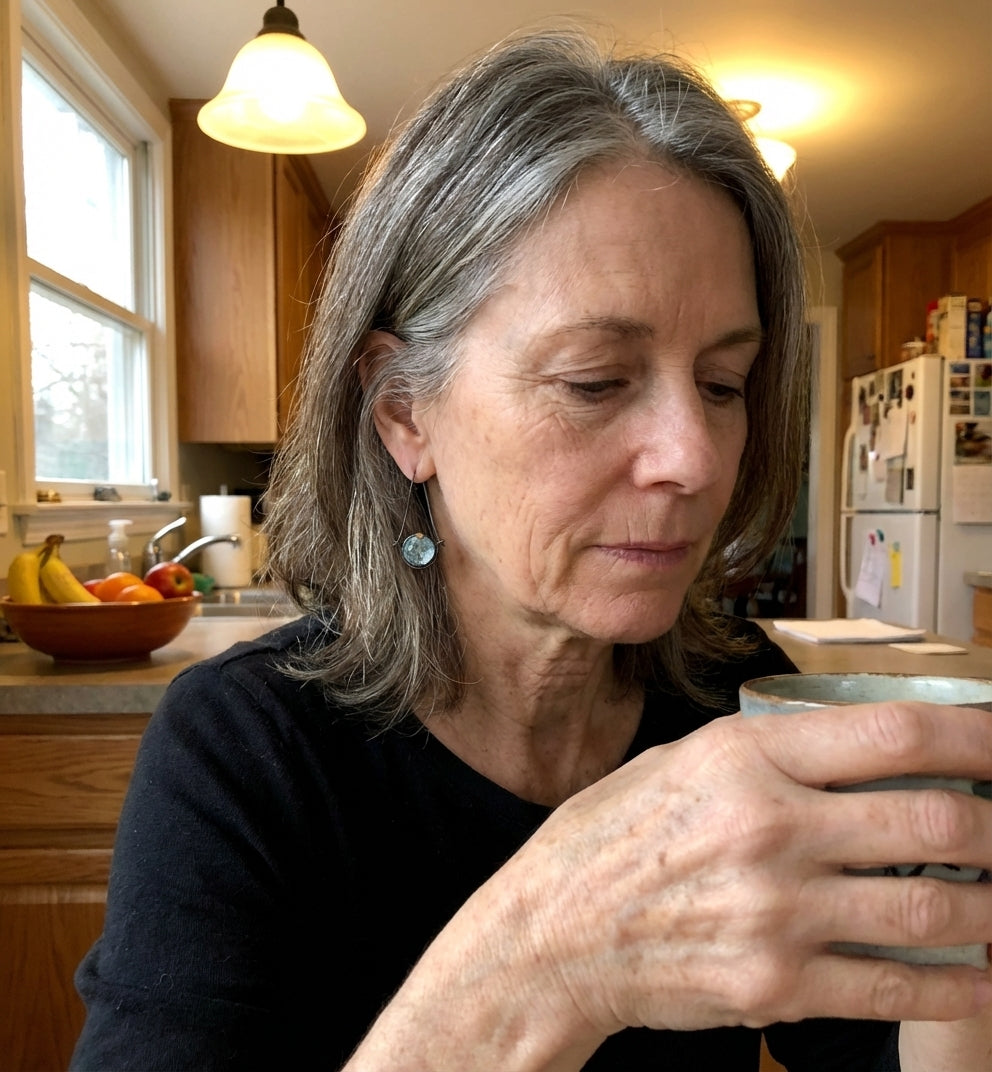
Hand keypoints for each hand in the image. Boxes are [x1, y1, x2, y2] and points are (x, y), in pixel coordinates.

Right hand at [500, 700, 991, 1039]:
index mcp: (742, 758)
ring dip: (990, 905)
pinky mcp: (776, 985)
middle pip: (932, 819)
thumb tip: (859, 751)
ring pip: (932, 908)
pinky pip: (895, 987)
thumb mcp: (677, 761)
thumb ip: (767, 754)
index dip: (975, 737)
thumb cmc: (607, 838)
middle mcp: (769, 829)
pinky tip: (979, 972)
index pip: (891, 736)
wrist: (552, 936)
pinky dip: (954, 983)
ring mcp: (777, 913)